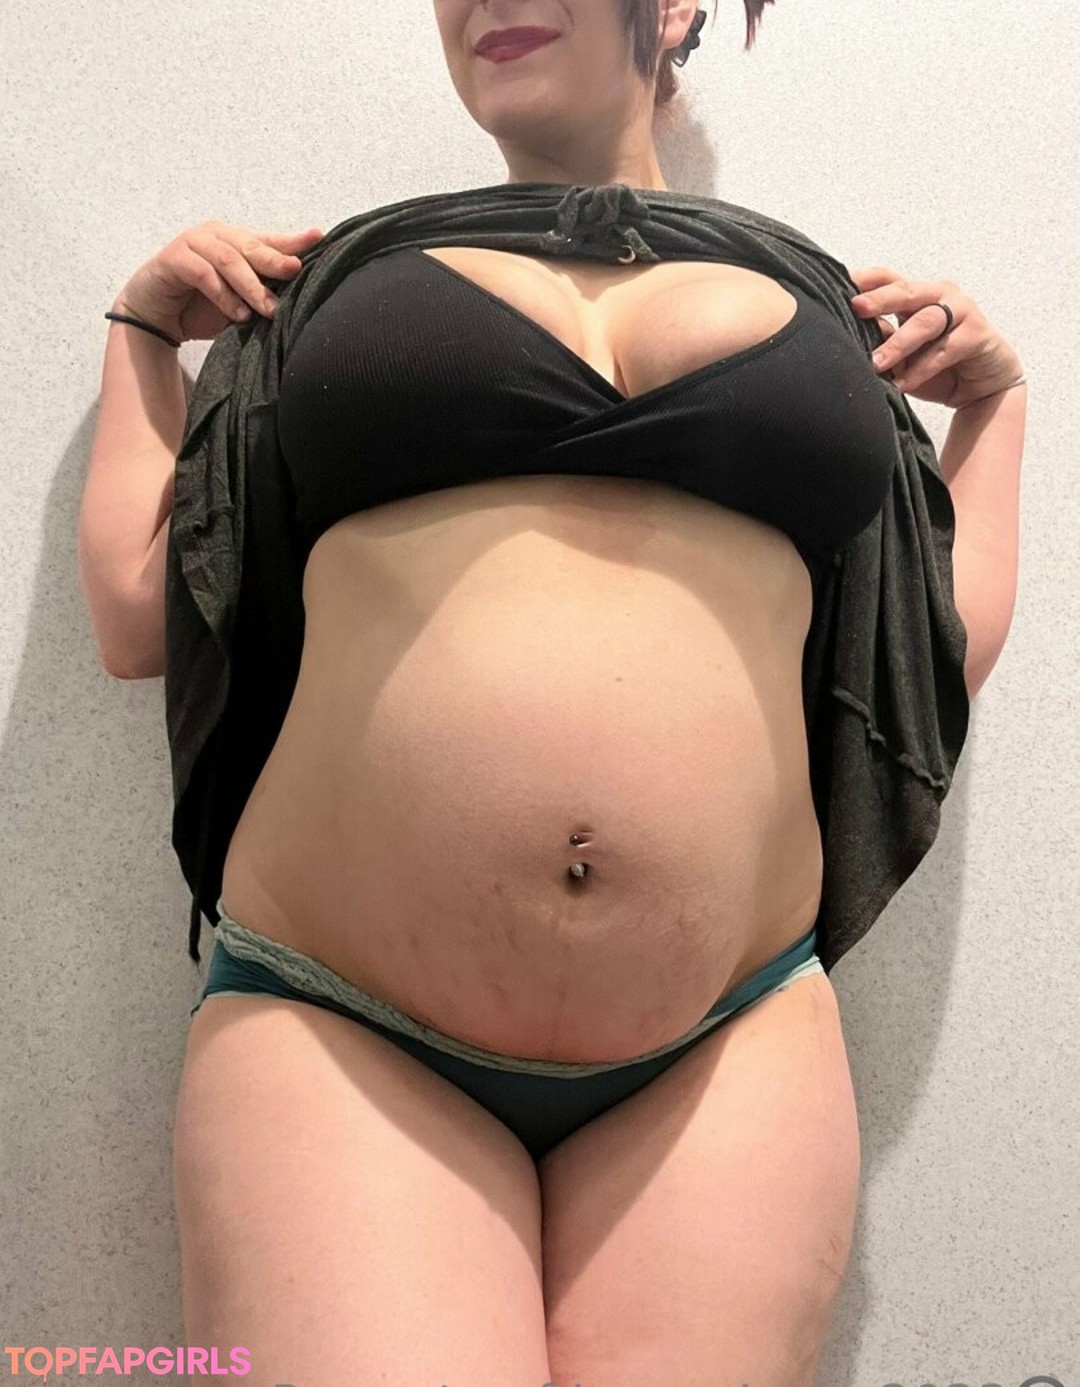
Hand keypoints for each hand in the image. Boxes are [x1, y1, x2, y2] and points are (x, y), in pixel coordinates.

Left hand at [848, 265, 1023, 409]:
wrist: (982, 389)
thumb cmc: (940, 368)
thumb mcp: (903, 355)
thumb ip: (883, 339)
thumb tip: (850, 332)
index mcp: (917, 296)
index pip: (889, 278)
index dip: (866, 279)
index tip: (841, 281)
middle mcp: (940, 296)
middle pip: (907, 291)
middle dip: (880, 299)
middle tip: (857, 308)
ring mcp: (962, 311)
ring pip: (926, 321)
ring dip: (898, 344)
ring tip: (876, 363)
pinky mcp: (978, 333)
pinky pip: (945, 350)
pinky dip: (921, 369)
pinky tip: (903, 383)